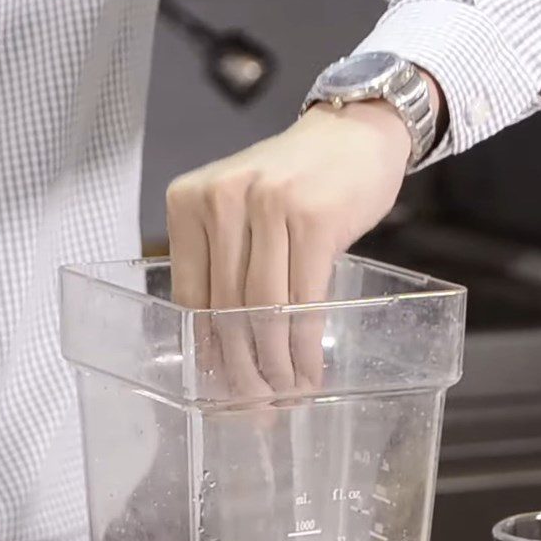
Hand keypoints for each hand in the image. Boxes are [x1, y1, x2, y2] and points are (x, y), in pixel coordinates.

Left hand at [167, 74, 441, 395]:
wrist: (352, 133)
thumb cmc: (292, 183)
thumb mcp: (238, 214)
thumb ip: (221, 268)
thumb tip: (220, 354)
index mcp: (188, 203)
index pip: (190, 297)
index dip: (207, 352)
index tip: (220, 390)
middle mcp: (220, 200)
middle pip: (225, 309)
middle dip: (241, 370)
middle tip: (255, 408)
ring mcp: (266, 205)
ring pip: (261, 310)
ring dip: (274, 365)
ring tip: (284, 396)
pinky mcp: (312, 218)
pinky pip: (302, 301)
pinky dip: (305, 346)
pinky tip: (308, 371)